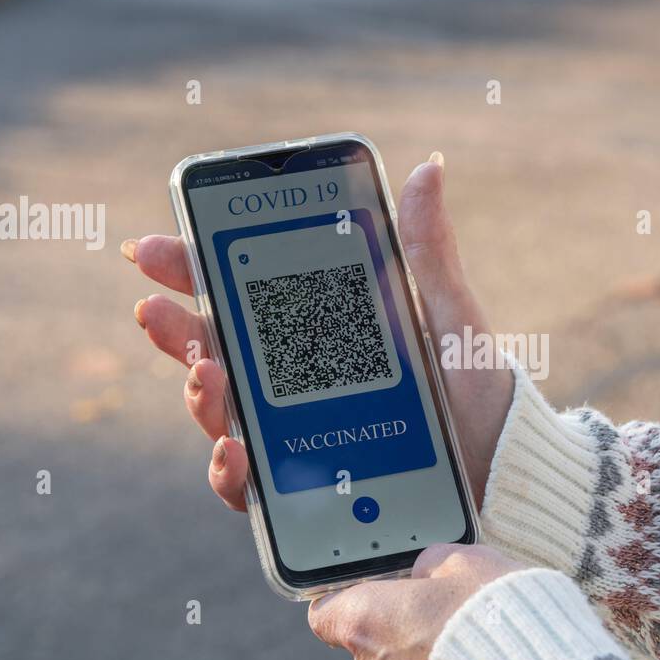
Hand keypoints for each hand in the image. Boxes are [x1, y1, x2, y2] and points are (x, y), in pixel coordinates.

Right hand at [122, 151, 514, 509]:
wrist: (504, 472)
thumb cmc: (476, 390)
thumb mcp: (449, 315)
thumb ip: (426, 250)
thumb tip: (428, 167)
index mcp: (322, 330)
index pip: (244, 295)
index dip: (192, 269)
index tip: (155, 247)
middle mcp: (297, 382)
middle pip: (217, 351)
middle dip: (177, 328)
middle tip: (155, 310)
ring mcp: (293, 437)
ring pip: (223, 413)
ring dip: (199, 390)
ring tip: (205, 371)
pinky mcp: (302, 492)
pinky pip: (250, 485)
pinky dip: (230, 470)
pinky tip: (232, 450)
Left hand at [308, 544, 524, 659]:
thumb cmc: (495, 610)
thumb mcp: (462, 560)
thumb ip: (429, 565)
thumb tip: (424, 573)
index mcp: (366, 620)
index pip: (324, 613)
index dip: (345, 599)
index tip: (371, 589)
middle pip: (368, 643)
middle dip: (399, 626)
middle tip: (440, 608)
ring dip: (424, 657)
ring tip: (470, 639)